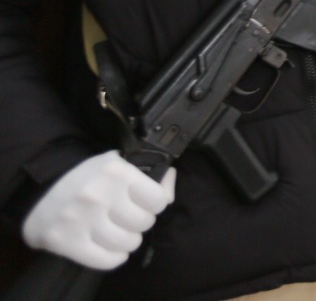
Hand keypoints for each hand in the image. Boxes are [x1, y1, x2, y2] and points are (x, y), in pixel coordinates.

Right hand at [22, 152, 175, 270]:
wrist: (38, 189)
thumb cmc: (86, 176)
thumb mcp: (118, 162)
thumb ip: (149, 173)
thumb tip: (169, 187)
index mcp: (117, 172)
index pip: (158, 200)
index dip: (155, 204)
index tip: (146, 203)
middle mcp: (100, 195)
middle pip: (144, 223)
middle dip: (141, 222)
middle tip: (130, 219)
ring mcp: (82, 220)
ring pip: (127, 243)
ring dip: (128, 240)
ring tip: (120, 232)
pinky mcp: (66, 242)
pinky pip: (106, 260)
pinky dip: (114, 257)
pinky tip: (110, 248)